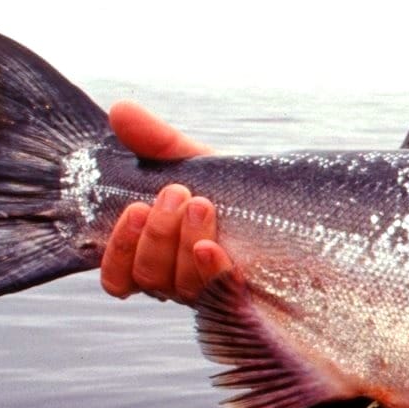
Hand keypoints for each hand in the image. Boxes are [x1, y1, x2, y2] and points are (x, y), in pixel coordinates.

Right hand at [97, 102, 235, 303]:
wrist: (291, 204)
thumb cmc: (233, 189)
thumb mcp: (193, 160)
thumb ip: (156, 141)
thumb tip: (120, 110)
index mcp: (157, 256)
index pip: (117, 277)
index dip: (119, 250)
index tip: (135, 209)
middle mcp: (178, 281)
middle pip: (149, 277)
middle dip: (158, 233)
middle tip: (177, 192)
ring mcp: (211, 293)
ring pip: (179, 286)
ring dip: (182, 242)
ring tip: (201, 203)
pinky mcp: (244, 298)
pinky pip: (218, 296)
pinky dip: (210, 270)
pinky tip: (212, 248)